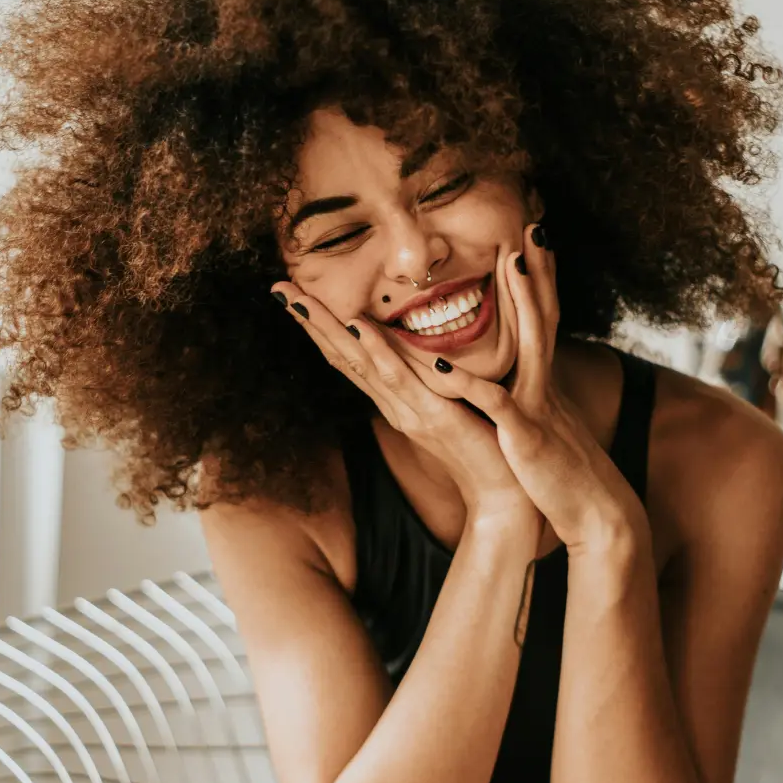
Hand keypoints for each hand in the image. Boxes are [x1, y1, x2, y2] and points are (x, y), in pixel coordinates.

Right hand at [269, 280, 542, 536]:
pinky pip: (401, 380)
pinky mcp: (434, 417)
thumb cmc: (484, 447)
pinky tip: (359, 328)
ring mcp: (410, 411)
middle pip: (343, 357)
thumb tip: (419, 350)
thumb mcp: (451, 404)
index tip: (295, 295)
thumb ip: (431, 380)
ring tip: (300, 300)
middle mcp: (394, 405)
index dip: (322, 327)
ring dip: (329, 330)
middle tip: (278, 288)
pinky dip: (378, 352)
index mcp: (396, 400)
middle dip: (311, 322)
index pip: (350, 357)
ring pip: (361, 363)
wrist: (504, 494)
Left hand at [427, 223, 650, 555]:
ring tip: (511, 263)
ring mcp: (537, 407)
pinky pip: (495, 402)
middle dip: (539, 272)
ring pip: (530, 344)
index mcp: (543, 384)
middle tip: (534, 227)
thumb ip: (530, 402)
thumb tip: (518, 386)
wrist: (596, 516)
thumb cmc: (563, 477)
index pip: (543, 322)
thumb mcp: (546, 430)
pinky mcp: (525, 435)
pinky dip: (469, 382)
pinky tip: (444, 362)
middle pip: (545, 317)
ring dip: (523, 302)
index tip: (533, 242)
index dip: (540, 282)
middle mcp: (543, 386)